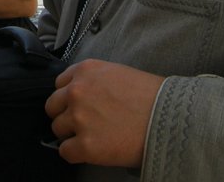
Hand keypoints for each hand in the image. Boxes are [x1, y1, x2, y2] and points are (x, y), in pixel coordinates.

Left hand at [45, 59, 163, 168]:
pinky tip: (92, 150)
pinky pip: (65, 151)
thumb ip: (94, 80)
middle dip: (65, 114)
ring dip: (71, 134)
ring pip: (57, 129)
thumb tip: (83, 94)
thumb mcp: (118, 73)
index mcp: (86, 70)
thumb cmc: (151, 96)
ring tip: (92, 136)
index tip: (78, 105)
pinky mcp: (85, 145)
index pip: (60, 84)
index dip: (69, 97)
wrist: (170, 118)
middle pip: (53, 106)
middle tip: (83, 123)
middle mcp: (77, 91)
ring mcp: (79, 118)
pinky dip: (75, 153)